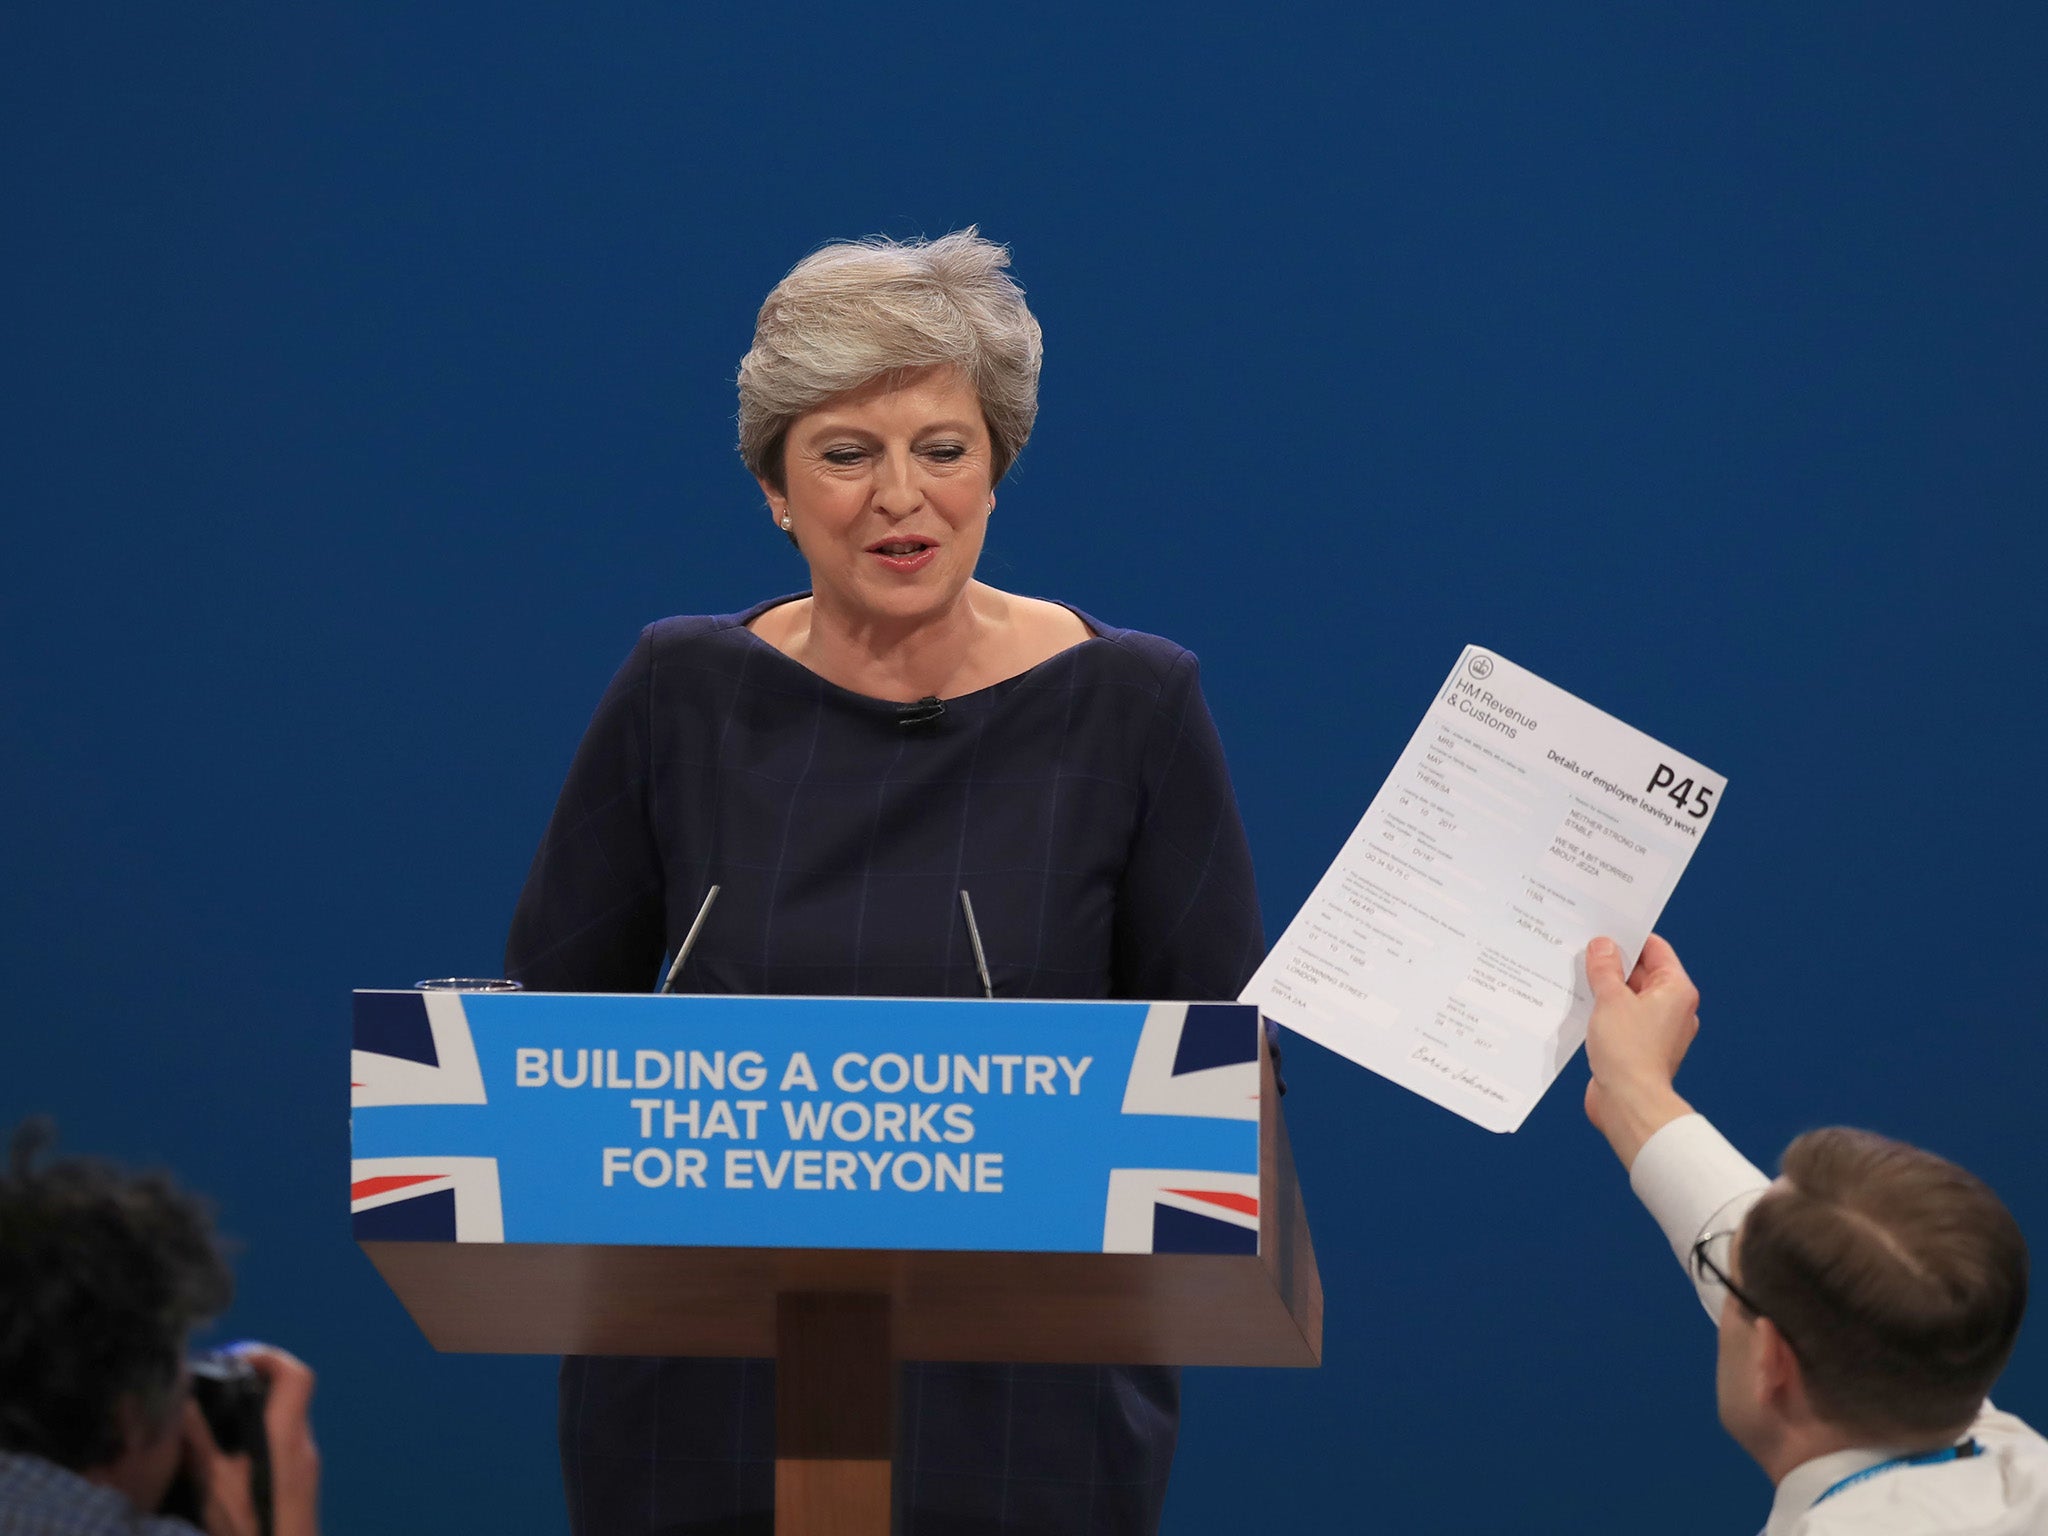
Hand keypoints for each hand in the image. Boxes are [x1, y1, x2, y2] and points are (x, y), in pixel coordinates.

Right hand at [181, 1345, 319, 1535]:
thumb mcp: (213, 1484)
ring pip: (286, 1420)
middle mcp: (303, 1442)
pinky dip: (261, 1436)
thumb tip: (182, 1401)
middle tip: (217, 1389)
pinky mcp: (302, 1482)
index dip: (269, 1357)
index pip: (297, 1374)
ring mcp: (306, 1463)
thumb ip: (198, 1441)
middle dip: (255, 1383)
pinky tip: (230, 1456)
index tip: (234, 1359)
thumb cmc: (251, 1526)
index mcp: (285, 1434)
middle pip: (290, 1394)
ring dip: (257, 1412)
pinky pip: (285, 1443)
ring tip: (216, 1421)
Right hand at [1582, 933, 1698, 1169]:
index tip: (1604, 928)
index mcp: (1676, 990)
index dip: (1630, 937)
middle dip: (1613, 963)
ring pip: (1629, 996)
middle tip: (1583, 949)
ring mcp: (1657, 1029)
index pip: (1656, 949)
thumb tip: (1603, 945)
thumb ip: (1605, 968)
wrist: (1629, 1103)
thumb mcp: (1610, 999)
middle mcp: (1673, 1008)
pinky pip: (1622, 1018)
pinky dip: (1605, 1010)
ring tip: (1578, 976)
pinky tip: (1582, 1006)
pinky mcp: (1640, 1047)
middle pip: (1642, 972)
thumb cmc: (1628, 1052)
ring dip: (1606, 988)